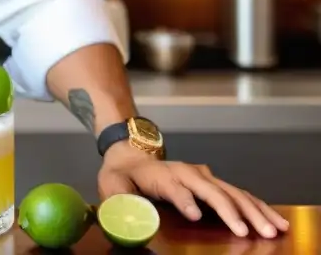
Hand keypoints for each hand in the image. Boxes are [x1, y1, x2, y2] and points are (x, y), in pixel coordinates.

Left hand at [98, 143, 288, 238]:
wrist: (131, 153)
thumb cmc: (122, 174)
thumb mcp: (111, 184)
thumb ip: (118, 200)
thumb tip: (126, 217)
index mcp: (161, 175)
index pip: (174, 187)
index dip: (184, 199)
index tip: (194, 214)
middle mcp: (186, 173)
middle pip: (211, 190)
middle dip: (230, 210)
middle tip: (246, 231)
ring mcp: (203, 176)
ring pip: (231, 192)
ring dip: (252, 210)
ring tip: (270, 229)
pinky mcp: (213, 183)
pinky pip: (239, 194)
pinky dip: (258, 207)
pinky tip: (274, 220)